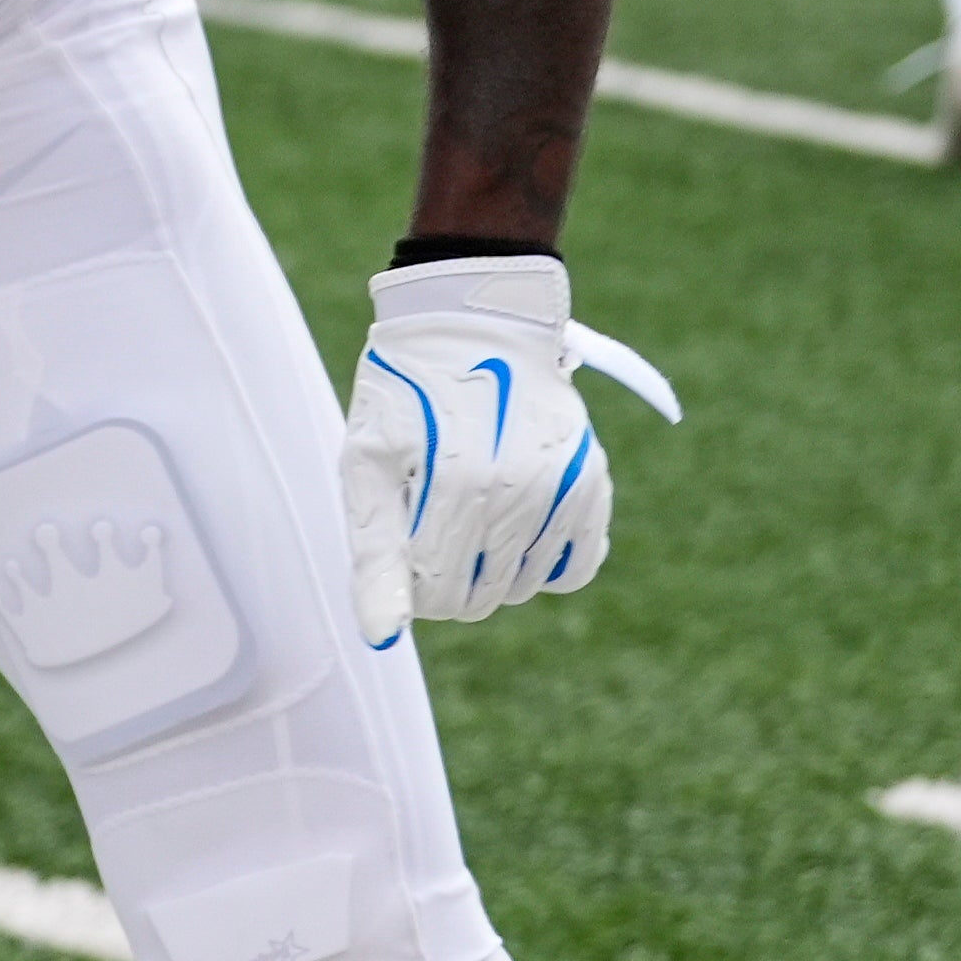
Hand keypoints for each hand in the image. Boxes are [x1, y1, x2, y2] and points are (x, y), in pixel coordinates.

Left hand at [337, 256, 674, 646]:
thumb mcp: (368, 464)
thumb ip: (375, 555)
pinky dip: (544, 561)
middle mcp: (519, 491)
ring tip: (470, 504)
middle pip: (479, 598)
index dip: (407, 581)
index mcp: (456, 486)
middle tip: (431, 516)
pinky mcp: (592, 483)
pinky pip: (575, 568)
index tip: (401, 534)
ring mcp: (563, 487)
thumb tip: (381, 638)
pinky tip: (516, 521)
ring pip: (523, 588)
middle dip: (446, 576)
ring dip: (491, 567)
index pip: (434, 595)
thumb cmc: (405, 396)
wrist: (475, 322)